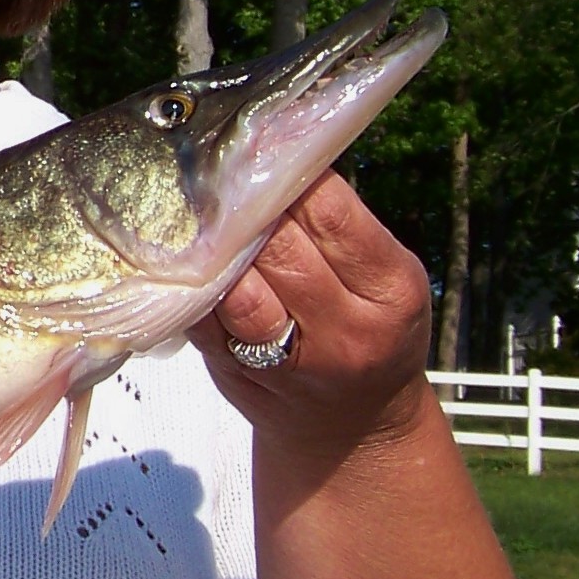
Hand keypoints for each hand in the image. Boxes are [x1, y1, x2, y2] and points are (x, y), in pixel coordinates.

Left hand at [190, 172, 435, 468]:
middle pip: (278, 247)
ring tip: (202, 218)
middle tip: (222, 176)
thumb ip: (335, 226)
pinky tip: (186, 262)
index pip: (331, 212)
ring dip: (212, 248)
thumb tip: (270, 147)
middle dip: (245, 208)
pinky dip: (191, 285)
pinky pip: (204, 317)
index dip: (290, 176)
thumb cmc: (365, 327)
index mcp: (392, 289)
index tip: (266, 152)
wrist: (355, 430)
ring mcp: (291, 362)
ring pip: (237, 288)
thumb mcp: (380, 277)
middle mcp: (347, 330)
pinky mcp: (238, 375)